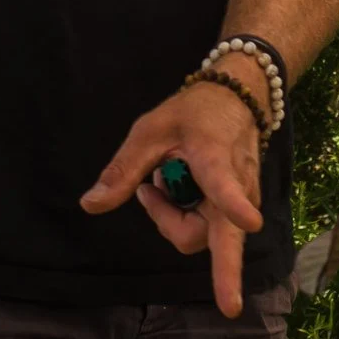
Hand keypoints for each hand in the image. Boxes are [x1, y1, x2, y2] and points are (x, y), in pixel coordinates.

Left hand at [80, 77, 266, 316]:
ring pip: (204, 235)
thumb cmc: (193, 113)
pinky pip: (208, 228)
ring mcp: (246, 201)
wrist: (237, 99)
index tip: (249, 222)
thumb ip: (122, 171)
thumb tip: (89, 206)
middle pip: (209, 235)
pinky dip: (187, 214)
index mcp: (214, 160)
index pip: (226, 187)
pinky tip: (184, 187)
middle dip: (188, 239)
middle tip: (164, 211)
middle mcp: (240, 187)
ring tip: (166, 178)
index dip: (235, 206)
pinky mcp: (245, 207)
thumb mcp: (150, 132)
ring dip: (175, 215)